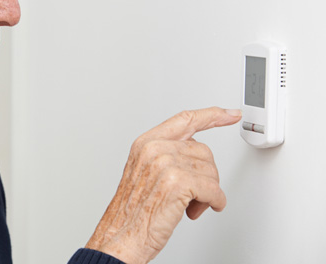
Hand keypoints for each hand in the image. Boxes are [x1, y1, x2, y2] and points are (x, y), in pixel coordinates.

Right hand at [85, 107, 240, 263]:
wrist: (122, 237)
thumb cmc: (133, 211)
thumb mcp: (144, 172)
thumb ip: (166, 155)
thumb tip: (194, 152)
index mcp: (145, 143)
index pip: (185, 120)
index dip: (211, 115)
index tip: (230, 114)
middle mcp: (154, 149)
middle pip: (203, 151)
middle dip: (205, 175)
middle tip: (193, 194)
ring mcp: (165, 164)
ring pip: (210, 170)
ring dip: (207, 192)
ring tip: (189, 205)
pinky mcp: (178, 183)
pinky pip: (213, 189)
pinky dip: (213, 202)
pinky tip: (200, 209)